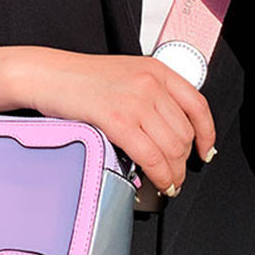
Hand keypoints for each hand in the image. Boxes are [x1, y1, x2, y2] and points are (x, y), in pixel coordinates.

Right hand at [15, 48, 216, 195]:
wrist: (48, 75)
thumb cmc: (79, 79)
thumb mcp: (126, 75)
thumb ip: (151, 95)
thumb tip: (167, 131)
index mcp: (157, 70)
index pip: (197, 105)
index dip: (207, 133)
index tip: (204, 150)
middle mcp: (151, 83)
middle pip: (184, 132)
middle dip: (183, 162)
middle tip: (176, 176)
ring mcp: (135, 100)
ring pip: (172, 148)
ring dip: (173, 173)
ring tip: (167, 183)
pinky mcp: (117, 119)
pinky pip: (150, 156)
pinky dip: (159, 175)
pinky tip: (157, 182)